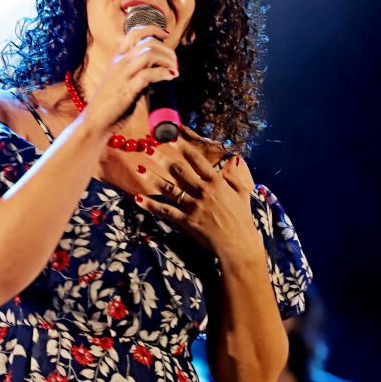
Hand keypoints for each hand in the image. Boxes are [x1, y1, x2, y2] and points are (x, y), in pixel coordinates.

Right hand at [82, 25, 178, 132]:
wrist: (96, 121)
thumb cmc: (109, 103)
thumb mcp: (119, 79)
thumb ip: (133, 70)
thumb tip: (153, 66)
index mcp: (117, 58)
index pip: (134, 32)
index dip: (153, 29)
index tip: (166, 35)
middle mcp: (119, 62)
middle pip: (147, 42)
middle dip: (167, 50)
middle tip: (175, 62)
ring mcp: (122, 75)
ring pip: (148, 54)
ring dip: (167, 60)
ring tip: (175, 71)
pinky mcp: (127, 90)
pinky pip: (148, 74)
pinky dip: (163, 73)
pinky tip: (170, 77)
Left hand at [134, 129, 262, 262]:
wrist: (238, 244)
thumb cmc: (242, 218)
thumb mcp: (242, 193)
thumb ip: (234, 176)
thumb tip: (233, 159)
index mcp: (216, 182)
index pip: (196, 160)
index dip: (182, 147)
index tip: (171, 137)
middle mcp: (203, 191)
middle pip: (178, 170)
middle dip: (162, 158)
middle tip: (148, 147)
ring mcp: (193, 206)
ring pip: (168, 188)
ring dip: (152, 177)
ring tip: (138, 167)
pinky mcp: (186, 221)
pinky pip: (165, 211)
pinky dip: (151, 205)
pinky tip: (138, 198)